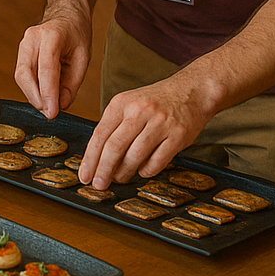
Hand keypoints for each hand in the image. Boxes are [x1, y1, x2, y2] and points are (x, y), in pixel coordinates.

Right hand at [14, 8, 91, 119]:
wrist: (65, 14)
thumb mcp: (84, 56)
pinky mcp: (21, 52)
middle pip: (25, 73)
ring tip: (49, 106)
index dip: (47, 93)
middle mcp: (32, 38)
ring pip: (20, 76)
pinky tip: (43, 96)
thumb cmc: (76, 33)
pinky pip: (22, 74)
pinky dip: (32, 88)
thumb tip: (61, 104)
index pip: (46, 69)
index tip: (52, 113)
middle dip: (34, 97)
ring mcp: (24, 44)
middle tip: (49, 114)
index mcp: (52, 36)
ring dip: (32, 95)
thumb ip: (72, 82)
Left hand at [81, 76, 214, 189]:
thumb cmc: (155, 101)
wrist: (190, 91)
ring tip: (120, 178)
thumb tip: (97, 157)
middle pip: (115, 146)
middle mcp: (139, 111)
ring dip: (125, 172)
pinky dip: (147, 170)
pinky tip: (142, 171)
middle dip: (104, 170)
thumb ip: (114, 126)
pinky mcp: (178, 135)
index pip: (100, 134)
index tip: (84, 174)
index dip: (90, 158)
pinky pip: (158, 160)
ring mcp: (160, 123)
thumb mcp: (128, 104)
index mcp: (121, 103)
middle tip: (99, 184)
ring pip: (135, 155)